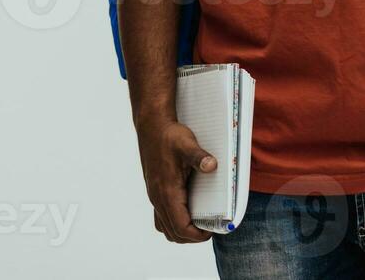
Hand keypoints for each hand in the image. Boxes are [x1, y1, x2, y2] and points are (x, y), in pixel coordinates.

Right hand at [135, 117, 217, 242]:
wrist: (152, 126)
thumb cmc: (169, 136)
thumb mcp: (187, 144)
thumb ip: (199, 157)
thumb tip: (212, 165)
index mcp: (167, 192)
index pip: (181, 228)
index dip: (198, 236)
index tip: (212, 230)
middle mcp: (158, 198)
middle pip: (173, 233)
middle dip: (192, 237)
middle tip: (209, 228)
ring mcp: (154, 195)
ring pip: (165, 227)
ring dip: (181, 231)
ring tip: (198, 224)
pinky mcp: (154, 191)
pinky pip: (161, 217)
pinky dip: (173, 222)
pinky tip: (186, 212)